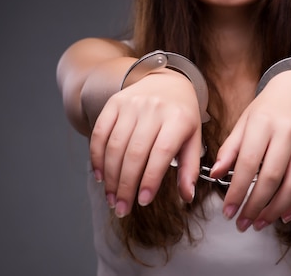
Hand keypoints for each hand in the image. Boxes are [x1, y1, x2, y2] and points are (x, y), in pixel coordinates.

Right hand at [89, 70, 202, 217]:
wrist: (167, 82)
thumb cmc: (182, 117)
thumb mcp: (193, 139)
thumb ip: (190, 168)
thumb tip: (187, 196)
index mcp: (178, 119)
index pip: (161, 153)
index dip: (150, 179)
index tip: (143, 201)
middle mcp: (153, 109)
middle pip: (134, 152)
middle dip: (126, 185)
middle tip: (122, 209)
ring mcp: (132, 104)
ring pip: (115, 146)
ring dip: (111, 177)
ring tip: (112, 198)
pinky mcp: (114, 103)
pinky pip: (100, 132)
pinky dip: (97, 156)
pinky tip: (101, 176)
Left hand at [211, 70, 290, 231]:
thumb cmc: (268, 109)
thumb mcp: (244, 121)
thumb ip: (230, 148)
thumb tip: (215, 174)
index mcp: (264, 123)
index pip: (248, 163)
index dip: (237, 191)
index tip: (228, 211)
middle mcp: (288, 133)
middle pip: (272, 178)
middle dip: (254, 206)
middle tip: (242, 222)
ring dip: (275, 210)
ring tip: (259, 222)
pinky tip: (285, 215)